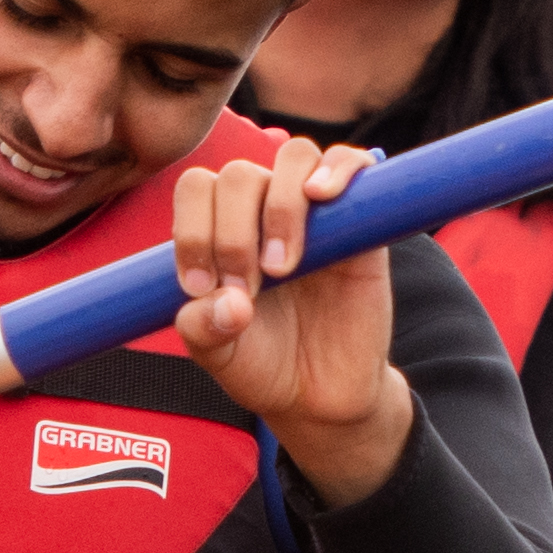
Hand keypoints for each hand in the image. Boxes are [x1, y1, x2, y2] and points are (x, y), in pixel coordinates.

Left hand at [169, 130, 412, 502]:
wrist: (322, 394)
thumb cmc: (264, 363)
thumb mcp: (219, 356)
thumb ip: (204, 329)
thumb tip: (227, 301)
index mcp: (219, 228)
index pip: (196, 190)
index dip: (192, 230)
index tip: (200, 286)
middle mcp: (263, 209)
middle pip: (239, 175)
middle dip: (233, 234)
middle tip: (246, 289)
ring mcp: (314, 211)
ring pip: (294, 158)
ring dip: (281, 207)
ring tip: (282, 267)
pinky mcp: (360, 221)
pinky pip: (355, 163)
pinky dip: (338, 167)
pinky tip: (321, 195)